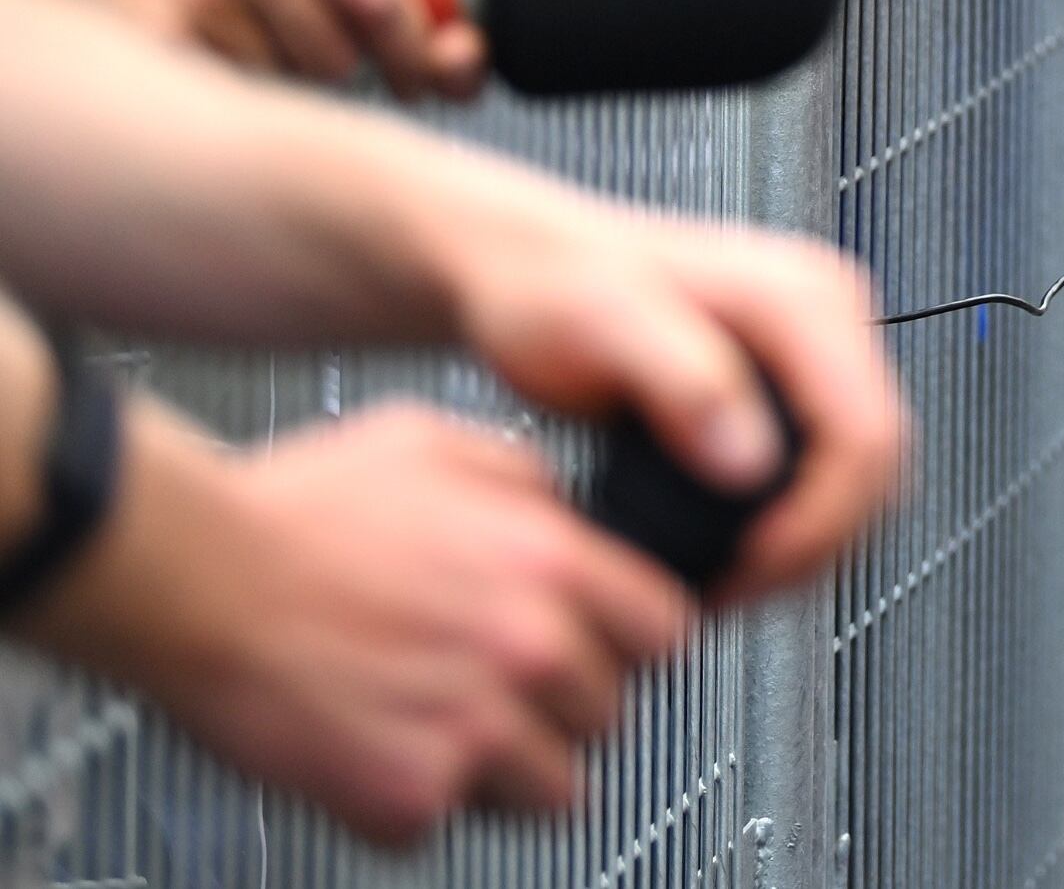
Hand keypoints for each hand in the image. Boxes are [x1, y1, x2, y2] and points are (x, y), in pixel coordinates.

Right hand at [0, 0, 477, 94]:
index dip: (420, 21)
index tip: (435, 52)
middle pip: (361, 24)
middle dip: (383, 61)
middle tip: (381, 80)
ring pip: (303, 64)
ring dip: (301, 74)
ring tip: (272, 61)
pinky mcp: (161, 29)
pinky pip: (237, 83)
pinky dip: (237, 86)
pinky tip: (211, 71)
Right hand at [24, 402, 697, 844]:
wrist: (191, 578)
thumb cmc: (296, 509)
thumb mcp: (440, 444)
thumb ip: (525, 484)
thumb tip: (564, 512)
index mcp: (550, 563)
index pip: (666, 633)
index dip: (632, 642)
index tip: (605, 647)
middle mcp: (528, 649)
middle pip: (612, 714)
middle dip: (564, 705)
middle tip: (501, 688)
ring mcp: (473, 731)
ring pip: (556, 790)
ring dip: (511, 770)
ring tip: (450, 732)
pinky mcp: (406, 797)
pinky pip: (451, 825)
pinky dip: (418, 803)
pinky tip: (381, 750)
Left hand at [427, 186, 905, 605]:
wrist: (527, 267)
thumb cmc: (550, 287)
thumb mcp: (602, 326)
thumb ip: (683, 382)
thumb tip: (750, 461)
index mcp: (804, 301)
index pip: (868, 434)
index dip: (821, 521)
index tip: (749, 568)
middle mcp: (829, 319)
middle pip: (882, 461)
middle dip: (821, 541)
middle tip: (736, 588)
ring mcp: (818, 352)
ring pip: (868, 474)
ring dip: (816, 540)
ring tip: (732, 578)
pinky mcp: (795, 384)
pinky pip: (832, 469)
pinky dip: (799, 522)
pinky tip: (736, 549)